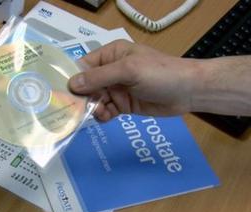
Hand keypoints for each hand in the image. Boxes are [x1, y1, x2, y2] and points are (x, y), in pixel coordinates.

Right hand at [69, 40, 200, 120]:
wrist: (189, 91)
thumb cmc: (159, 74)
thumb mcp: (128, 71)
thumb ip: (99, 77)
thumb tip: (72, 84)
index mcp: (110, 55)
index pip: (83, 66)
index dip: (72, 79)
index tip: (61, 94)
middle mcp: (110, 71)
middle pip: (87, 85)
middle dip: (81, 97)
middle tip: (74, 110)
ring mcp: (117, 89)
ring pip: (95, 100)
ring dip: (92, 108)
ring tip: (99, 113)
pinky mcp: (123, 104)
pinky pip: (106, 110)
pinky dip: (103, 115)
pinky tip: (106, 117)